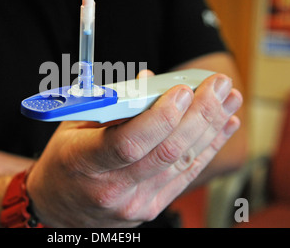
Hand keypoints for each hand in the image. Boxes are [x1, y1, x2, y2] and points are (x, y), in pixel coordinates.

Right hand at [27, 73, 242, 226]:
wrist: (60, 209)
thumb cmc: (64, 162)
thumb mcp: (72, 128)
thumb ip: (110, 105)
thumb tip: (150, 80)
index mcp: (85, 162)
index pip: (129, 143)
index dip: (161, 117)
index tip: (183, 90)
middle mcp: (113, 188)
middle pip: (166, 152)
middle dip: (199, 114)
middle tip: (218, 86)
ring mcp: (136, 203)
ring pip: (183, 162)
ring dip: (211, 127)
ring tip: (230, 100)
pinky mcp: (152, 208)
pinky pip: (186, 175)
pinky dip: (209, 148)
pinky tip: (224, 126)